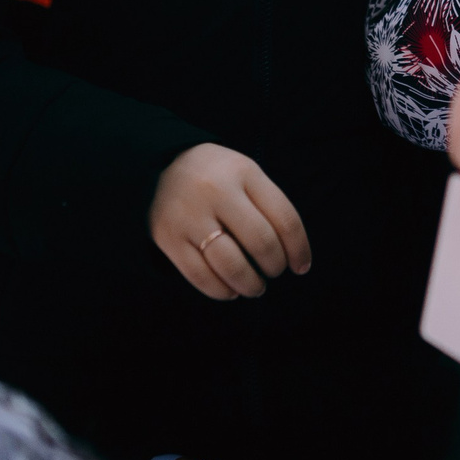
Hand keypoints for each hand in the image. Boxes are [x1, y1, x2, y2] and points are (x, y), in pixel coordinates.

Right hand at [150, 144, 312, 299]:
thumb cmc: (217, 179)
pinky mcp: (168, 237)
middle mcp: (216, 191)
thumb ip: (268, 206)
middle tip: (274, 271)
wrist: (158, 169)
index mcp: (243, 171)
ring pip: (231, 265)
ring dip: (251, 284)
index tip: (301, 266)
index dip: (299, 249)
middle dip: (275, 266)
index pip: (284, 218)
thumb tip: (293, 257)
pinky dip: (222, 290)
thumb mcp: (245, 175)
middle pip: (261, 243)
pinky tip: (231, 290)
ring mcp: (189, 215)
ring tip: (255, 287)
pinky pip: (201, 276)